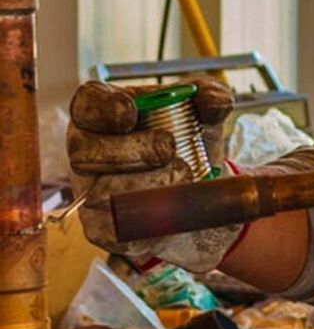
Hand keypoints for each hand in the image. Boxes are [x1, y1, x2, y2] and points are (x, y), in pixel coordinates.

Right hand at [68, 77, 240, 272]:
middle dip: (132, 150)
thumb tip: (214, 101)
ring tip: (185, 179)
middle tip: (169, 149)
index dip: (103, 107)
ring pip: (103, 192)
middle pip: (85, 150)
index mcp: (104, 115)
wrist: (206, 197)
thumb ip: (212, 98)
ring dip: (149, 184)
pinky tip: (173, 209)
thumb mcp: (206, 117)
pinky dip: (150, 218)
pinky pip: (115, 228)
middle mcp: (87, 153)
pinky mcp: (103, 230)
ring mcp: (90, 193)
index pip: (88, 103)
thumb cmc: (191, 147)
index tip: (130, 112)